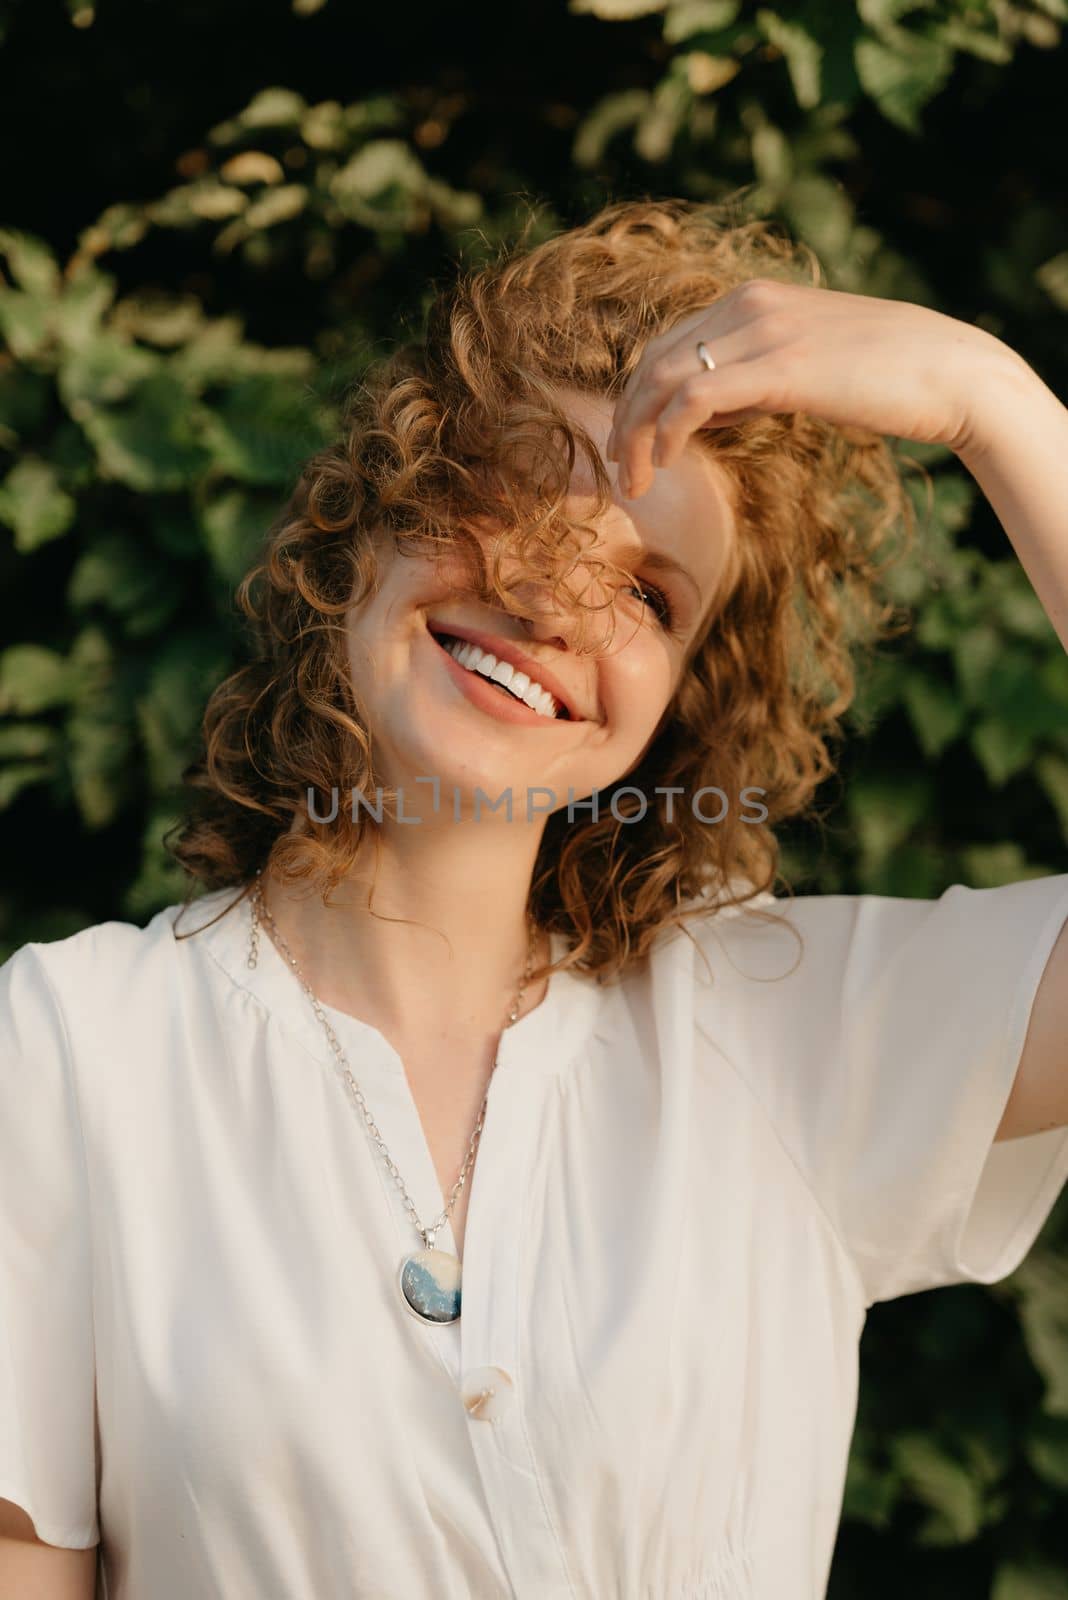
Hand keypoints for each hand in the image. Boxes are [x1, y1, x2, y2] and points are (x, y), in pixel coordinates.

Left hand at [605, 277, 1017, 498]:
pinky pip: (694, 397)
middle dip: (626, 418)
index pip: (668, 344)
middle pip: (654, 359)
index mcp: (753, 298)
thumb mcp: (805, 370)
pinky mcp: (778, 367)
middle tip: (619, 472)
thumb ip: (752, 381)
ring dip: (636, 434)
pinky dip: (667, 432)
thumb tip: (707, 414)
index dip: (638, 396)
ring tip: (632, 482)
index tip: (630, 444)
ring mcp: (763, 331)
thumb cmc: (885, 378)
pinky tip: (665, 463)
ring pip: (663, 378)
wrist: (950, 372)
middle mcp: (749, 303)